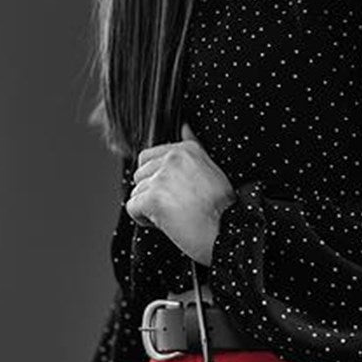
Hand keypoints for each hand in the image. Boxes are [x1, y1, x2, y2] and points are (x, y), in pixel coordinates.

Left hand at [127, 123, 236, 265]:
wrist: (229, 234)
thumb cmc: (223, 211)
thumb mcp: (213, 170)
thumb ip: (194, 148)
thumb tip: (184, 127)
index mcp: (187, 150)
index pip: (150, 157)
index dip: (157, 180)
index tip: (176, 194)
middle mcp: (173, 158)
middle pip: (140, 174)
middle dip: (151, 193)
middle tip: (175, 208)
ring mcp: (162, 177)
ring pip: (136, 191)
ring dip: (149, 208)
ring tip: (174, 217)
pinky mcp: (153, 198)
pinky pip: (132, 207)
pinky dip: (143, 220)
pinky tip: (165, 224)